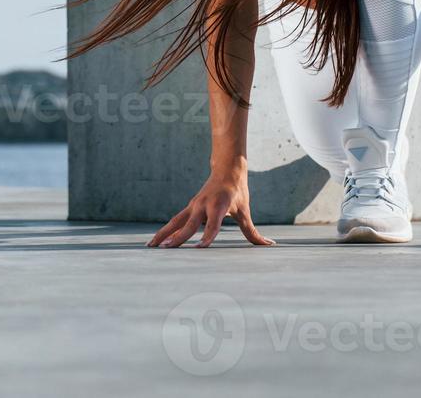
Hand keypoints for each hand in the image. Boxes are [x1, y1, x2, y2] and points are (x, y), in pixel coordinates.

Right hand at [146, 162, 276, 247]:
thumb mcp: (245, 211)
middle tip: (166, 250)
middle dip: (178, 237)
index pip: (213, 225)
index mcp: (219, 206)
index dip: (207, 237)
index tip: (199, 249)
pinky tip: (157, 242)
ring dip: (164, 234)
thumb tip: (269, 245)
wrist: (226, 169)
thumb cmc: (237, 192)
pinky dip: (165, 230)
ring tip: (151, 247)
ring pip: (176, 221)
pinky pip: (175, 221)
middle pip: (189, 224)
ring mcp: (193, 206)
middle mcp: (203, 205)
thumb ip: (252, 232)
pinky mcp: (189, 208)